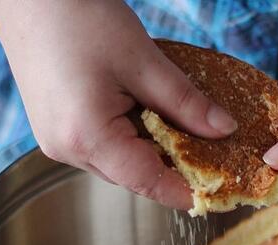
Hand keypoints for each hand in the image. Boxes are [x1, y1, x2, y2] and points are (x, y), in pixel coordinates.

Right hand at [0, 0, 236, 207]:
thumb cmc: (78, 18)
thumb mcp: (144, 61)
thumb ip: (186, 103)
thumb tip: (223, 130)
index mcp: (88, 138)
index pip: (148, 183)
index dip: (187, 190)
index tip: (219, 192)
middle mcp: (67, 149)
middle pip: (133, 176)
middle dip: (172, 166)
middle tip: (212, 152)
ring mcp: (56, 141)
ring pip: (117, 163)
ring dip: (149, 149)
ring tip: (180, 125)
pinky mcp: (54, 128)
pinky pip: (100, 146)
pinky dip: (127, 135)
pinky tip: (144, 111)